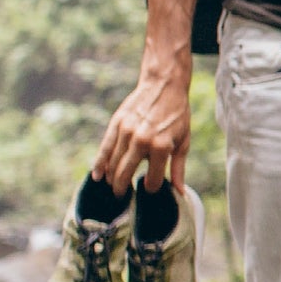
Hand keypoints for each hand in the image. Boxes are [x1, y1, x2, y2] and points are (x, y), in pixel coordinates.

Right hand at [92, 67, 190, 190]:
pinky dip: (99, 163)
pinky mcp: (116, 124)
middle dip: (122, 188)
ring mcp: (127, 132)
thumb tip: (179, 192)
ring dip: (110, 178)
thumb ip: (178, 168)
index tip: (149, 187)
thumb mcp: (183, 142)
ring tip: (112, 187)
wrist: (164, 86)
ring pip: (113, 163)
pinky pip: (105, 148)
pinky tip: (97, 175)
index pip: (152, 180)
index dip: (151, 187)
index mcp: (161, 147)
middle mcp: (142, 141)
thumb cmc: (177, 116)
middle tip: (122, 196)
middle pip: (126, 174)